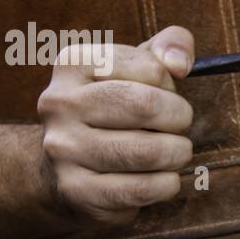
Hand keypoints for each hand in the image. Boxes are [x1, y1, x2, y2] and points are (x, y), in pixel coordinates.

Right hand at [36, 26, 194, 225]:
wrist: (62, 167)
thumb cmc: (113, 109)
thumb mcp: (136, 68)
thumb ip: (168, 47)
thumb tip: (179, 63)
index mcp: (74, 63)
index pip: (151, 67)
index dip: (171, 84)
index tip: (164, 93)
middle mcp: (60, 103)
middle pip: (146, 105)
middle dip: (179, 118)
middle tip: (177, 126)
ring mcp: (64, 149)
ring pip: (148, 152)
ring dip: (177, 154)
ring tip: (173, 153)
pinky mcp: (77, 190)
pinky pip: (143, 189)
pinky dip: (167, 185)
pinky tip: (163, 178)